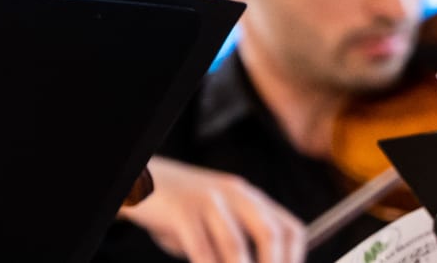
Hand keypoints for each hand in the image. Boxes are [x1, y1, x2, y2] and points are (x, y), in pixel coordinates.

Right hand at [118, 155, 306, 262]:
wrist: (141, 180)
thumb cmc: (179, 210)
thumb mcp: (216, 221)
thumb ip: (235, 244)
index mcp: (251, 198)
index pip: (289, 229)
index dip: (295, 258)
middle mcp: (236, 196)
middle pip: (270, 235)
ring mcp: (209, 201)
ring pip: (235, 246)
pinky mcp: (182, 211)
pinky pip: (201, 248)